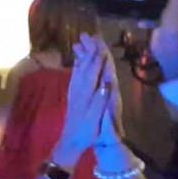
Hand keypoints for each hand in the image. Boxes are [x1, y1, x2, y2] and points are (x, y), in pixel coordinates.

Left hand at [53, 35, 116, 163]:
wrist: (71, 142)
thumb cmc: (87, 132)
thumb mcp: (95, 118)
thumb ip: (100, 101)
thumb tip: (107, 83)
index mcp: (87, 94)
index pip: (93, 72)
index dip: (97, 58)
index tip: (100, 44)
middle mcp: (79, 90)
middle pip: (85, 66)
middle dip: (88, 51)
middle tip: (90, 36)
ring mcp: (74, 92)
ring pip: (78, 69)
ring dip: (81, 56)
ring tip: (82, 42)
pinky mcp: (72, 96)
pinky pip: (75, 77)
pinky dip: (77, 67)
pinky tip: (77, 61)